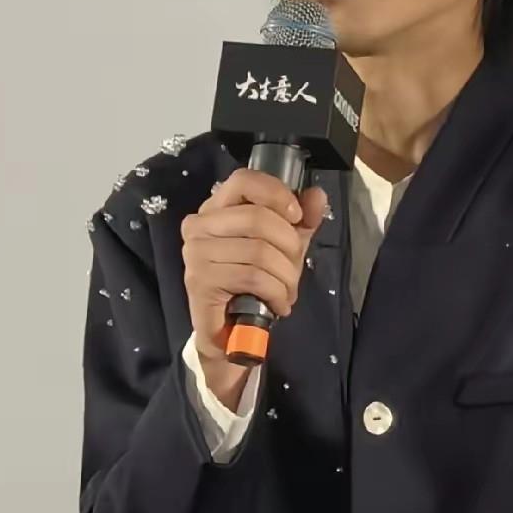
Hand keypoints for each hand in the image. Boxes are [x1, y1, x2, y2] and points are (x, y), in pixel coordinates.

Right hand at [181, 168, 326, 397]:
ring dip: (286, 276)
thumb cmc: (255, 282)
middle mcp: (199, 224)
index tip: (296, 216)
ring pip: (259, 251)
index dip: (276, 193)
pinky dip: (276, 292)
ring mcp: (195, 253)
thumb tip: (317, 195)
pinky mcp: (200, 281)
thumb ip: (302, 219)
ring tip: (288, 290)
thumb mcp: (285, 245)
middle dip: (289, 245)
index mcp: (218, 207)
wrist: (230, 332)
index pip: (244, 180)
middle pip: (258, 218)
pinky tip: (279, 303)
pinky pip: (252, 276)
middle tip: (295, 267)